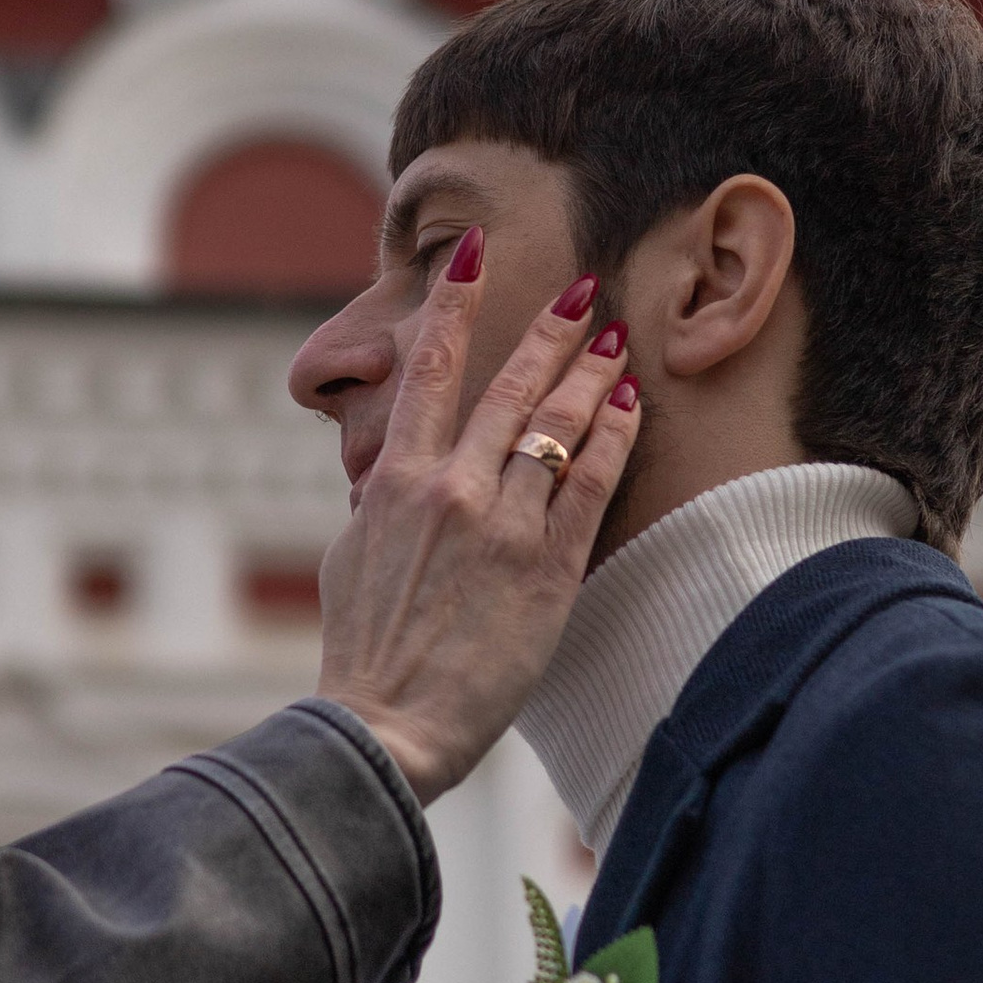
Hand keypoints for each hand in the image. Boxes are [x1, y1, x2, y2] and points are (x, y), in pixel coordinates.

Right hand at [316, 250, 639, 801]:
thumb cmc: (362, 651)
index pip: (427, 370)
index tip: (473, 256)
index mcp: (394, 481)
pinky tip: (631, 406)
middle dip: (549, 329)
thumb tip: (387, 479)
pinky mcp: (544, 570)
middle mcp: (450, 490)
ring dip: (591, 375)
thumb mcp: (351, 560)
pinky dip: (613, 440)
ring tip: (617, 339)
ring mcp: (500, 526)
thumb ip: (378, 506)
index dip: (454, 306)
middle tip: (582, 286)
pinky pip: (591, 487)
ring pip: (558, 427)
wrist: (384, 725)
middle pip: (510, 386)